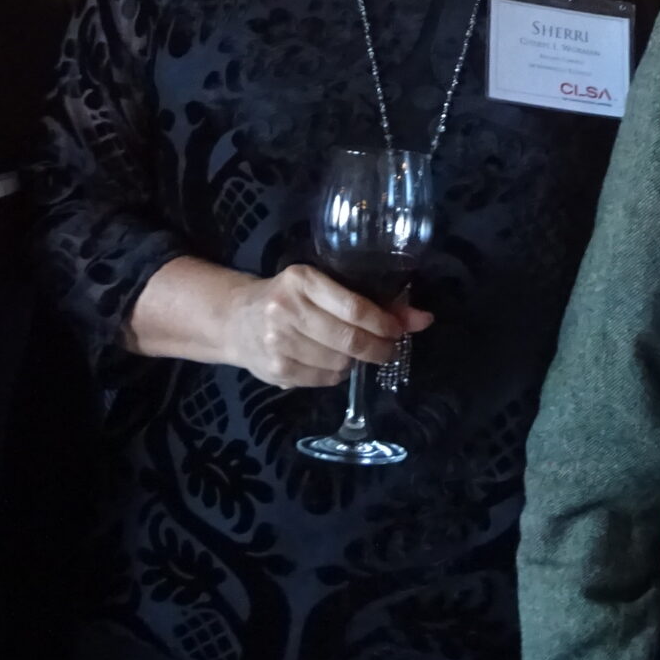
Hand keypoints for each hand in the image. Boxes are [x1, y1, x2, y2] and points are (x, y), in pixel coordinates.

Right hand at [224, 263, 431, 387]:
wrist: (236, 319)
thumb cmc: (289, 297)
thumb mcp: (322, 288)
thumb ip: (371, 302)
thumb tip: (423, 319)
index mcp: (302, 280)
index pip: (355, 308)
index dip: (385, 323)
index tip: (399, 330)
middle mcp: (287, 309)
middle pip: (349, 340)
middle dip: (378, 348)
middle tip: (388, 350)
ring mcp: (280, 342)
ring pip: (339, 362)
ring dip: (356, 362)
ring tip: (355, 353)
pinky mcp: (277, 369)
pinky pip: (324, 379)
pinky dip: (337, 374)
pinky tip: (332, 362)